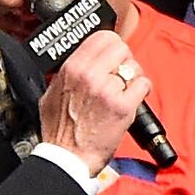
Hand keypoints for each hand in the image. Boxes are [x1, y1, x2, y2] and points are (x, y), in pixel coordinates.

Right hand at [35, 29, 145, 170]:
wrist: (67, 158)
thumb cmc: (59, 132)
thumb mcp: (51, 93)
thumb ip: (67, 74)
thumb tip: (81, 62)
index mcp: (72, 68)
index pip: (102, 37)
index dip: (111, 45)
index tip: (112, 55)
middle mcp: (89, 75)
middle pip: (121, 47)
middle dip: (124, 59)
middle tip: (121, 73)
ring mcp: (107, 90)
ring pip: (134, 66)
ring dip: (133, 77)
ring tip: (125, 89)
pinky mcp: (123, 106)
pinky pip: (143, 85)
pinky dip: (142, 91)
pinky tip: (132, 100)